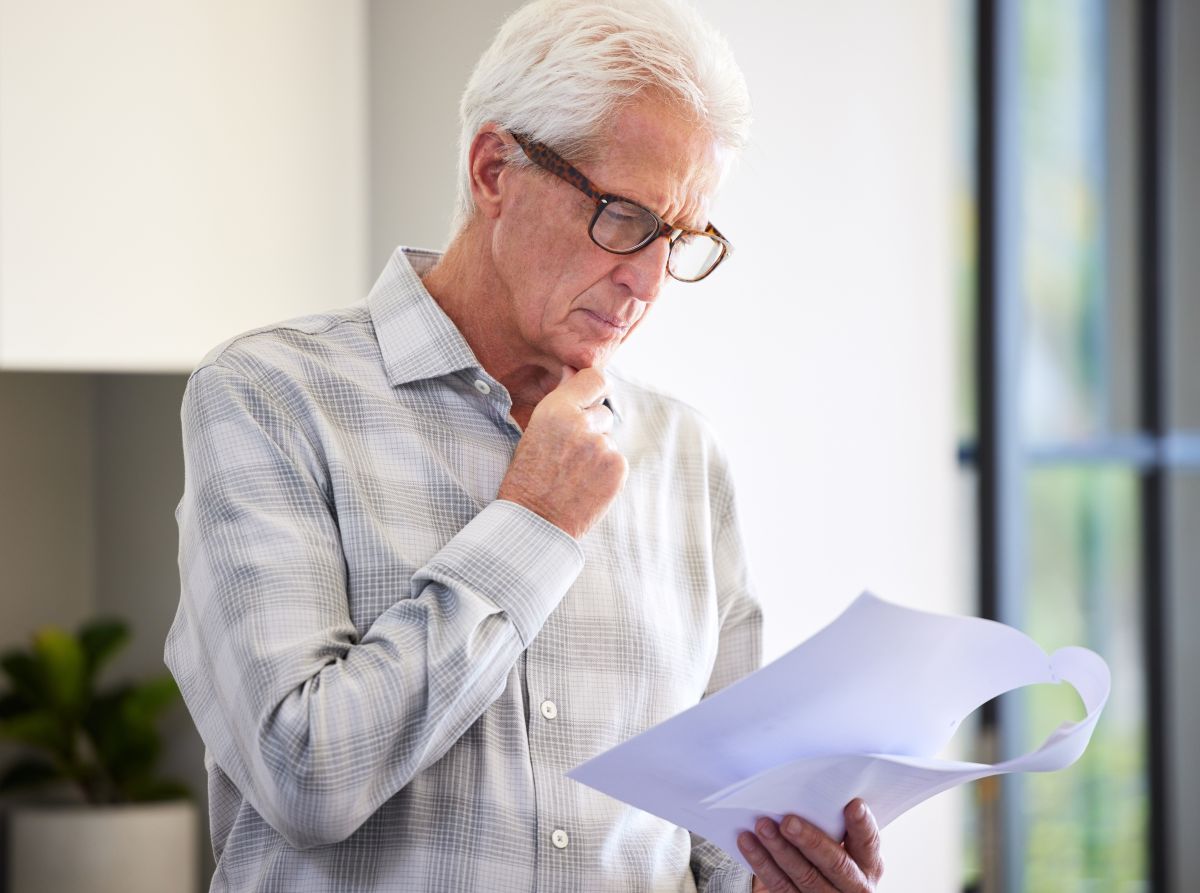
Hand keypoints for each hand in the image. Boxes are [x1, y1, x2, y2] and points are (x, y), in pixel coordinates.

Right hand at [497, 365, 626, 539]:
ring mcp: (602, 447)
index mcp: (556, 410)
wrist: (534, 522)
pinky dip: (606, 471)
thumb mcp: (534, 431)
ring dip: (598, 451)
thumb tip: (572, 370)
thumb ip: (560, 402)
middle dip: (593, 428)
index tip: (597, 392)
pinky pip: (616, 460)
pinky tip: (585, 485)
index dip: (597, 386)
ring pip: (608, 439)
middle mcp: (582, 424)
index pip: (594, 379)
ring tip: (574, 474)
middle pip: (603, 413)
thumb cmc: (527, 477)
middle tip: (570, 454)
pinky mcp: (617, 469)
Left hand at [740, 799, 882, 892]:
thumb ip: (835, 822)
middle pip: (835, 864)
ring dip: (780, 850)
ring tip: (762, 826)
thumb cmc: (829, 850)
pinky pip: (780, 885)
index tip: (853, 804)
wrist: (821, 885)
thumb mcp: (843, 840)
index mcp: (869, 863)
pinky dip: (762, 862)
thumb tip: (808, 787)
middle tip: (788, 821)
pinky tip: (748, 842)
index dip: (861, 825)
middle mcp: (855, 884)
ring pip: (805, 876)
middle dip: (810, 841)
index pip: (868, 843)